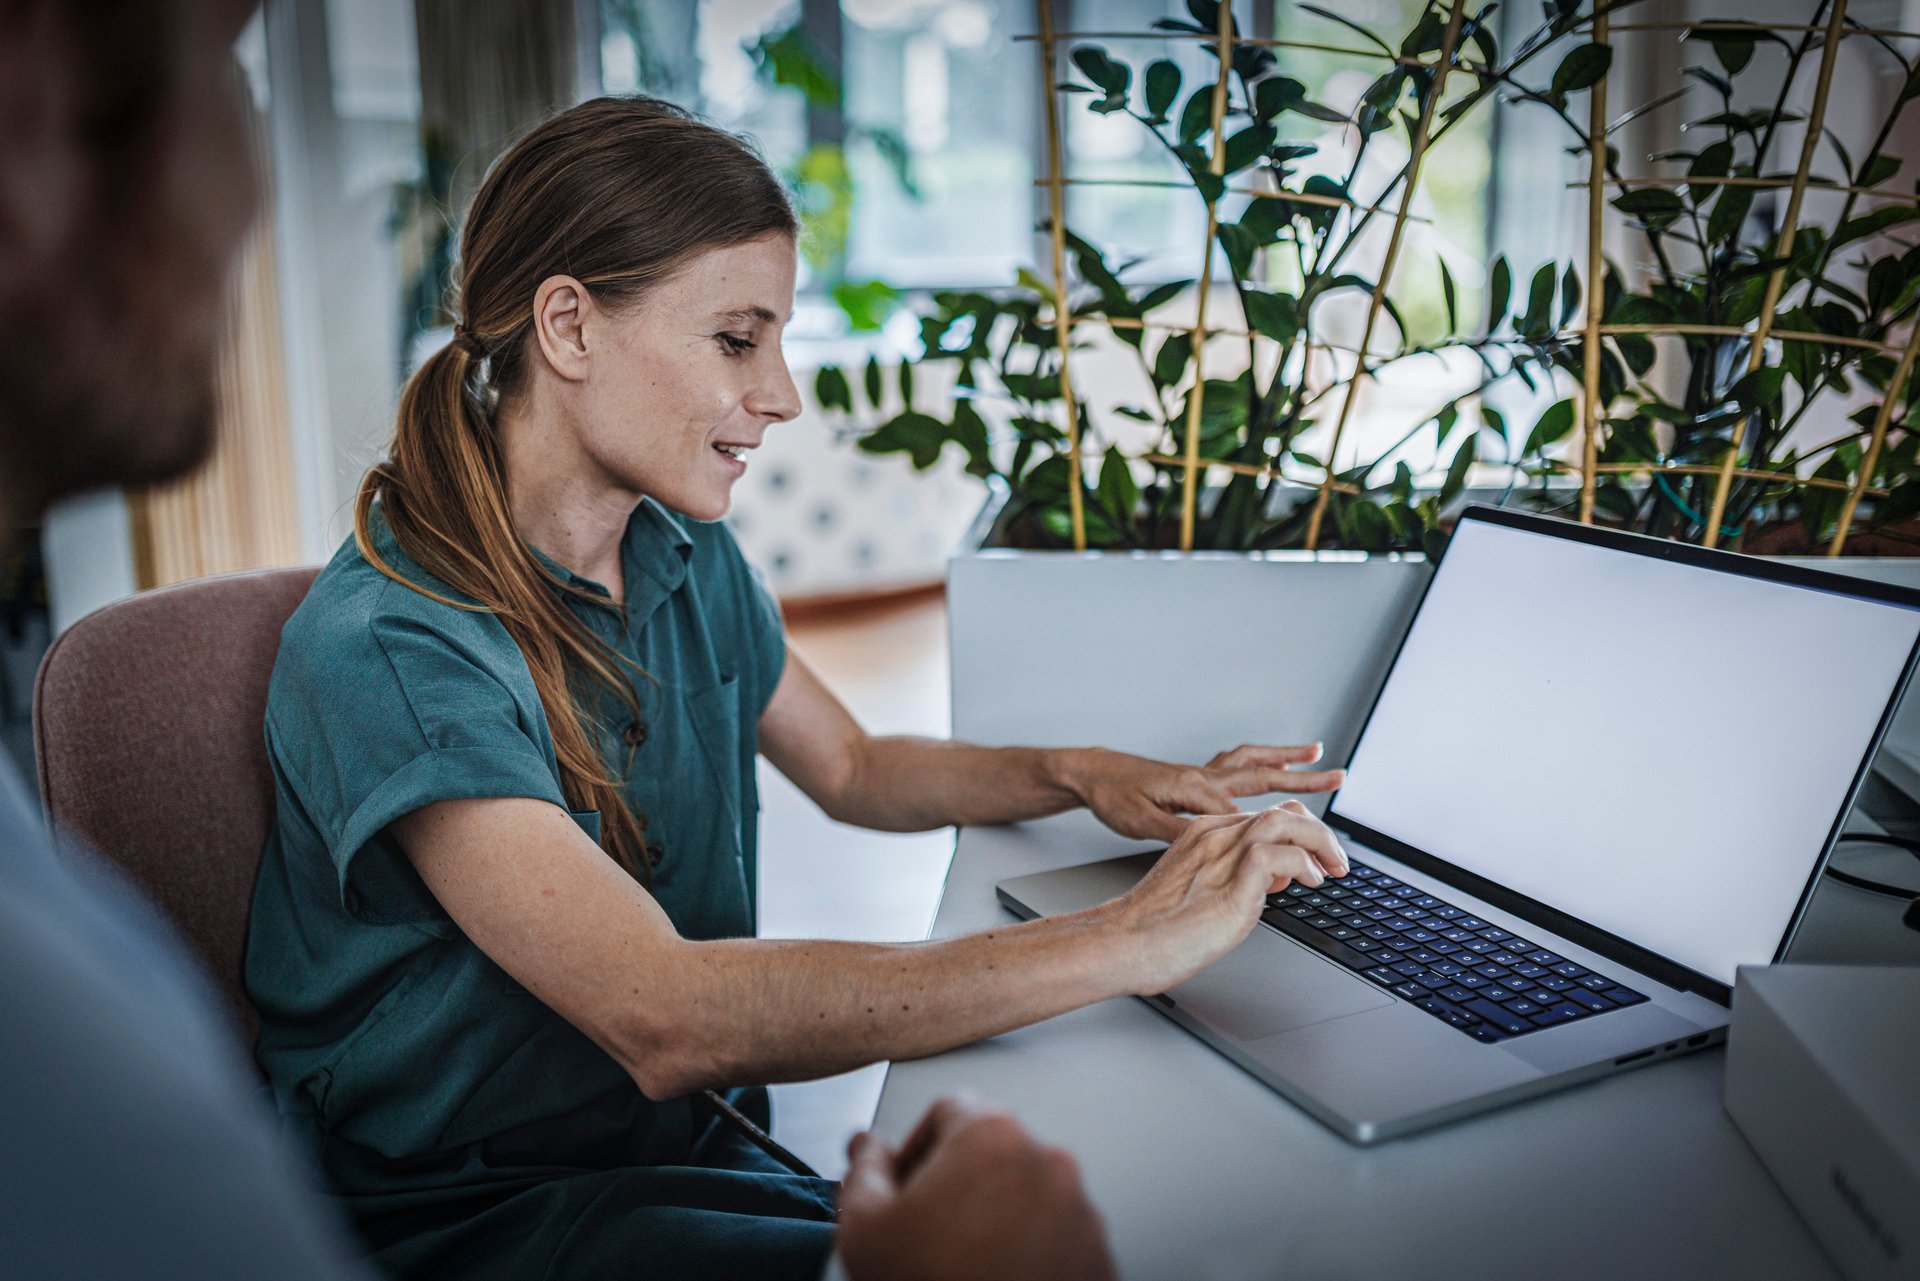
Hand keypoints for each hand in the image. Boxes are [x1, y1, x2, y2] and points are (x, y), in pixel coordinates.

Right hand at [837, 1097, 1116, 1280]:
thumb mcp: (865, 1228)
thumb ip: (862, 1170)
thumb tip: (868, 1149)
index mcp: (992, 1137)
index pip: (946, 1111)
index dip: (915, 1149)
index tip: (904, 1185)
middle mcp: (1048, 1163)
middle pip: (991, 1154)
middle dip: (958, 1186)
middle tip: (929, 1234)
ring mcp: (1082, 1213)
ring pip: (1027, 1197)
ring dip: (997, 1220)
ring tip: (965, 1267)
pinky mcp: (1100, 1259)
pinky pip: (1058, 1240)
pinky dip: (1031, 1254)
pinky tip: (998, 1280)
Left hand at [1062, 743, 1344, 841]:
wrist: (1092, 774)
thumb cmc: (1113, 797)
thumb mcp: (1140, 820)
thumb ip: (1177, 829)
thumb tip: (1211, 838)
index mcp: (1196, 789)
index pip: (1248, 813)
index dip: (1277, 832)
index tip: (1304, 850)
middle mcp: (1205, 776)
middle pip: (1263, 775)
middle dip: (1302, 778)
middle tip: (1338, 775)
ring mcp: (1201, 773)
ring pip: (1252, 763)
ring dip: (1284, 758)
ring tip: (1314, 753)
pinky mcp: (1195, 775)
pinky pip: (1237, 765)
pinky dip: (1259, 761)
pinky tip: (1270, 765)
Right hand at [1108, 801, 1346, 993]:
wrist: (1125, 943)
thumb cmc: (1156, 928)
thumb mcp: (1201, 890)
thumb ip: (1235, 877)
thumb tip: (1272, 884)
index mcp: (1204, 834)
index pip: (1266, 816)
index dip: (1299, 834)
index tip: (1315, 860)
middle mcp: (1215, 836)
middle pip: (1283, 812)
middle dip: (1320, 833)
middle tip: (1336, 861)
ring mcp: (1222, 856)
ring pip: (1287, 821)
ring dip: (1321, 842)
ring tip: (1334, 867)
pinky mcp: (1231, 883)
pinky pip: (1279, 854)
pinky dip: (1302, 864)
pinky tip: (1308, 882)